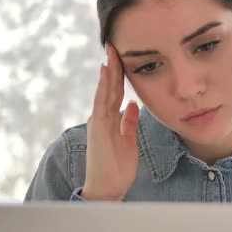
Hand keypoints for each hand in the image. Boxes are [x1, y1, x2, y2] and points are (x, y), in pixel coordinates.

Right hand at [81, 43, 139, 200]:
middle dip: (113, 65)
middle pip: (108, 86)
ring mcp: (98, 120)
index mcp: (109, 119)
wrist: (107, 187)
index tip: (122, 57)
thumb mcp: (128, 140)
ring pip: (104, 89)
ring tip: (111, 50)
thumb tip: (133, 105)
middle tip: (114, 45)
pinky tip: (106, 70)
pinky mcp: (98, 125)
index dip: (119, 74)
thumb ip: (128, 122)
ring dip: (109, 69)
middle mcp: (102, 116)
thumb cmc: (117, 167)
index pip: (115, 92)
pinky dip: (103, 84)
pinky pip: (102, 100)